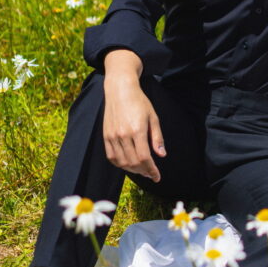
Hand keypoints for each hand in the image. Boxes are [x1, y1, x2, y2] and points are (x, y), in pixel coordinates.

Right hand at [103, 53, 165, 181]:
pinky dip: (120, 164)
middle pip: (133, 163)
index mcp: (137, 130)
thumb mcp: (153, 117)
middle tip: (151, 173)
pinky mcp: (106, 136)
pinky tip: (128, 164)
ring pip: (122, 162)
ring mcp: (112, 136)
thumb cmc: (139, 102)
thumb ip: (157, 138)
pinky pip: (112, 157)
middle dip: (144, 171)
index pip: (144, 158)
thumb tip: (161, 155)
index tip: (157, 176)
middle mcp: (123, 135)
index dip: (151, 170)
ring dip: (133, 170)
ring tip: (142, 170)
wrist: (120, 90)